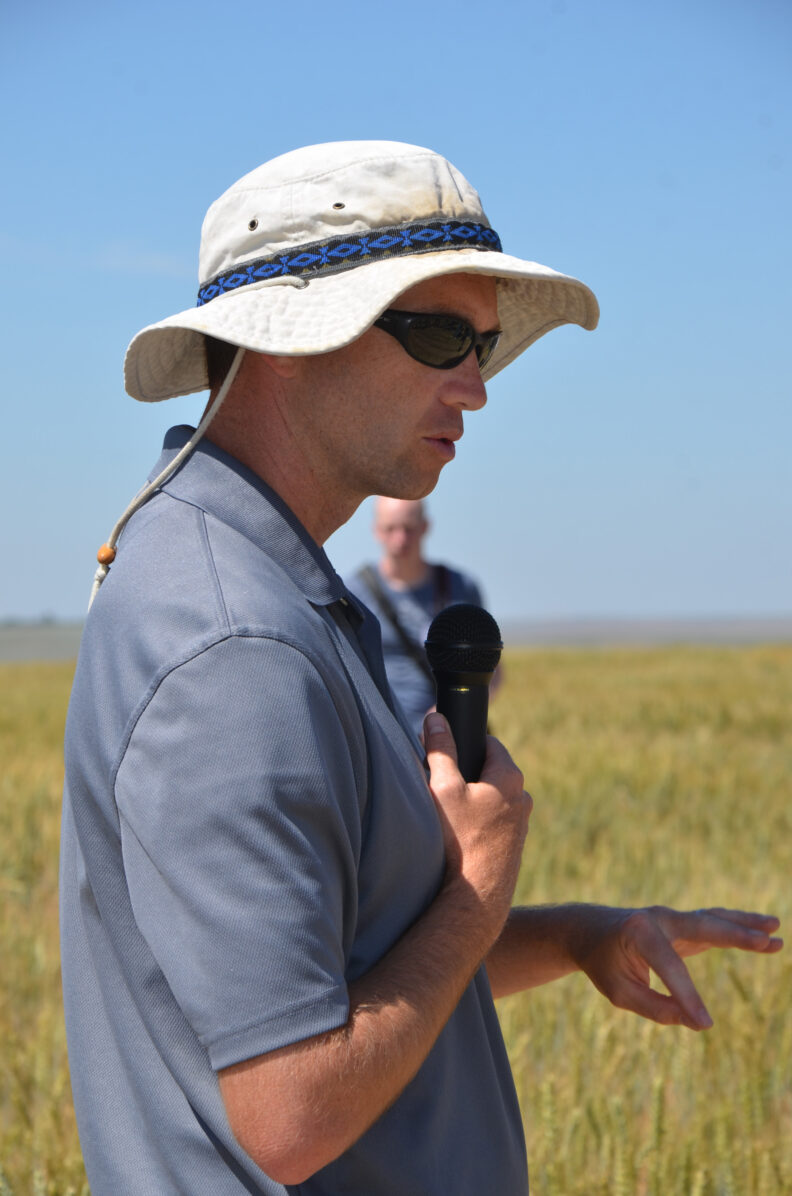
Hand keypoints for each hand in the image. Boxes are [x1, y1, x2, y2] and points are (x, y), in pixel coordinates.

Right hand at [423, 712, 531, 929]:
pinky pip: (494, 823)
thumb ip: (440, 749)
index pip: (489, 743)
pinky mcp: (514, 847)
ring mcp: (521, 825)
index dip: (465, 743)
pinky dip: (478, 823)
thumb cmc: (460, 839)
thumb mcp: (443, 787)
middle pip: (490, 772)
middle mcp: (523, 798)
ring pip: (493, 799)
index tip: (444, 751)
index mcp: (511, 777)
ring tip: (448, 814)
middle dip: (467, 773)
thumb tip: (435, 718)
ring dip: (473, 801)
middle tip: (440, 784)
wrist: (475, 897)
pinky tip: (459, 837)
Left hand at [568, 905, 782, 1030]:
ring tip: (776, 930)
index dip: (688, 997)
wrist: (589, 930)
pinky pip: (713, 925)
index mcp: (638, 931)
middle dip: (738, 936)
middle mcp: (658, 918)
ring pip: (714, 920)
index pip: (670, 967)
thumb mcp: (619, 992)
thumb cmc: (602, 963)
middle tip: (771, 942)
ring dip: (745, 925)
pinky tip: (763, 932)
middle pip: (704, 927)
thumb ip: (654, 1007)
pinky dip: (737, 926)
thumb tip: (693, 1020)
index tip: (704, 1025)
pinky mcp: (682, 925)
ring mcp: (672, 918)